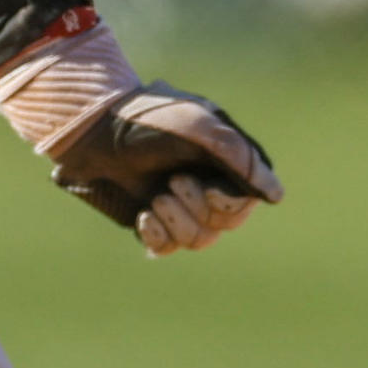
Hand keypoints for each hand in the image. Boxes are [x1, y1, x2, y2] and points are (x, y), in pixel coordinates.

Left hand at [44, 88, 282, 256]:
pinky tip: (143, 216)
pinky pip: (168, 247)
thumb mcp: (198, 128)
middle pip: (225, 224)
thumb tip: (276, 195)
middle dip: (197, 209)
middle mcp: (208, 182)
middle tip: (171, 183)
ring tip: (154, 198)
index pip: (246, 202)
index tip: (206, 186)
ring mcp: (180, 203)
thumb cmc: (147, 120)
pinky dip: (156, 234)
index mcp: (225, 160)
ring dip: (175, 221)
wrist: (91, 130)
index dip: (227, 203)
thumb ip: (240, 158)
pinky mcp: (153, 219)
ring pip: (199, 239)